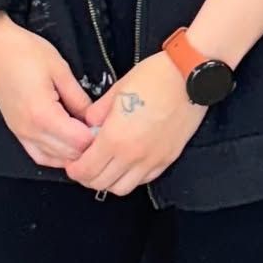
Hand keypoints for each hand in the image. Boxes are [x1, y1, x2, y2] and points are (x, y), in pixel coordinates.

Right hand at [0, 13, 95, 168]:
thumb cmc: (25, 52)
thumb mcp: (60, 70)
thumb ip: (78, 98)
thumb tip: (94, 117)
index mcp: (43, 115)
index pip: (78, 142)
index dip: (97, 136)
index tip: (108, 125)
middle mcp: (30, 131)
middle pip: (67, 155)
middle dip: (87, 146)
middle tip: (101, 130)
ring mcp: (20, 133)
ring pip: (52, 159)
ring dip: (71, 153)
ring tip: (87, 136)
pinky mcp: (16, 130)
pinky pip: (37, 154)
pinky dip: (54, 154)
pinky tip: (66, 144)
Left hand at [65, 51, 205, 196]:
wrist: (190, 75)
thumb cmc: (156, 76)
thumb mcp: (117, 89)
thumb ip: (97, 112)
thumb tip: (89, 124)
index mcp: (115, 138)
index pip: (86, 169)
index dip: (74, 169)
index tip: (72, 162)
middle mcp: (133, 155)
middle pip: (101, 183)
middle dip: (87, 177)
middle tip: (85, 165)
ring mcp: (152, 160)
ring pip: (122, 188)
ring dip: (109, 181)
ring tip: (106, 165)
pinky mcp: (168, 158)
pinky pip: (144, 180)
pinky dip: (131, 177)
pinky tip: (128, 162)